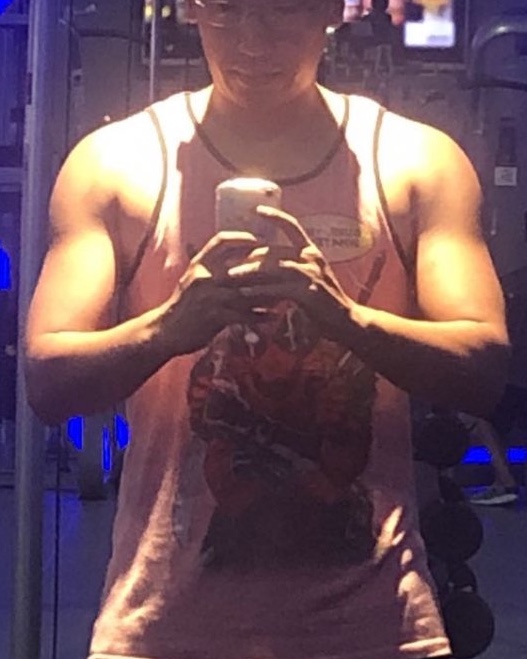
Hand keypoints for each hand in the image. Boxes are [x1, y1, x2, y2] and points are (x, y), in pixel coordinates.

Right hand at [164, 231, 275, 354]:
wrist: (165, 331)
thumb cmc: (182, 306)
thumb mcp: (190, 279)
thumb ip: (206, 266)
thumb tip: (220, 253)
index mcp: (199, 264)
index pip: (222, 242)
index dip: (242, 238)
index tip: (261, 240)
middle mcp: (204, 277)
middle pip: (241, 266)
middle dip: (264, 267)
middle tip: (284, 267)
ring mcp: (209, 297)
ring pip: (246, 291)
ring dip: (267, 293)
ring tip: (285, 293)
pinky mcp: (214, 316)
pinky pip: (243, 315)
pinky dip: (259, 316)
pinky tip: (272, 316)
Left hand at [225, 206, 356, 344]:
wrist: (346, 321)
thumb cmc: (324, 303)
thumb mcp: (310, 279)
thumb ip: (291, 270)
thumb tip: (265, 266)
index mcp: (312, 252)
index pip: (293, 226)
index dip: (276, 217)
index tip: (257, 210)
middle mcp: (311, 258)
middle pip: (273, 251)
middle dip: (248, 257)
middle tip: (227, 262)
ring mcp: (311, 274)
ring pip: (272, 268)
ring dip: (248, 272)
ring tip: (229, 276)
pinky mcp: (308, 292)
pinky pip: (277, 289)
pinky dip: (259, 291)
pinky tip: (244, 294)